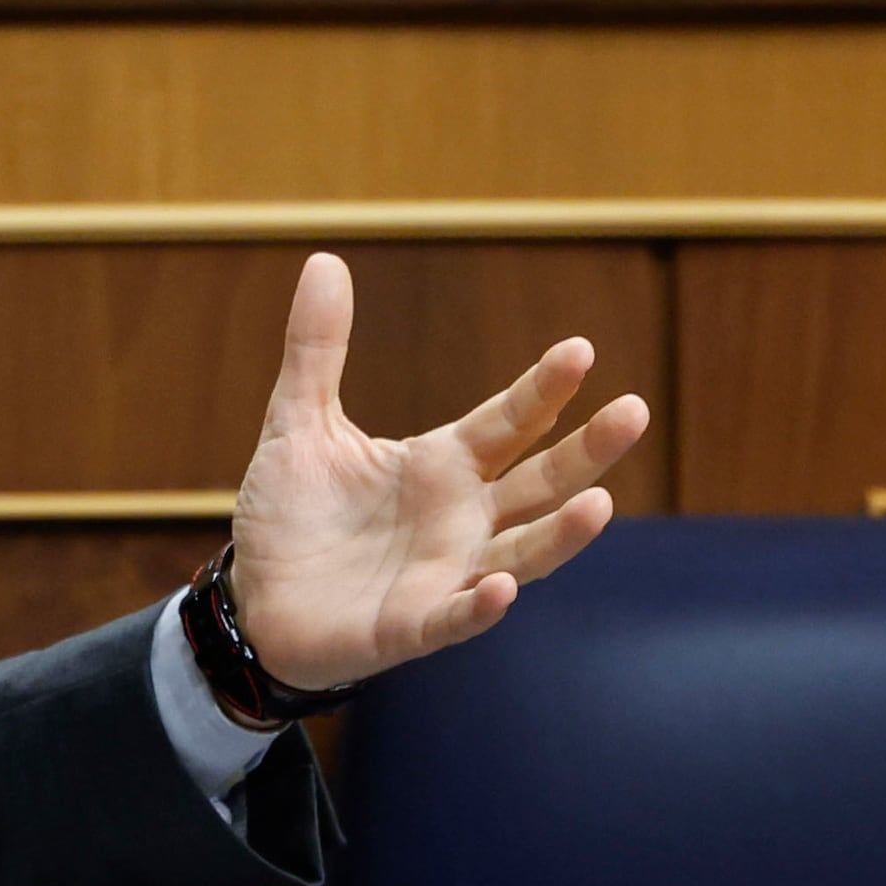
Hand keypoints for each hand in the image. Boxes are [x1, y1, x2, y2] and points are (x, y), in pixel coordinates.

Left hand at [223, 253, 648, 692]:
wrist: (250, 601)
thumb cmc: (291, 517)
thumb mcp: (298, 422)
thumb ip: (318, 349)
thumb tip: (325, 260)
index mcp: (444, 465)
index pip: (509, 422)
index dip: (543, 389)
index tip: (579, 350)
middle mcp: (463, 518)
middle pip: (540, 482)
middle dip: (587, 451)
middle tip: (634, 411)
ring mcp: (447, 574)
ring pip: (524, 551)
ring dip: (562, 533)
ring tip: (599, 503)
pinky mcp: (413, 625)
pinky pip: (457, 617)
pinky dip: (482, 604)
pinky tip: (503, 587)